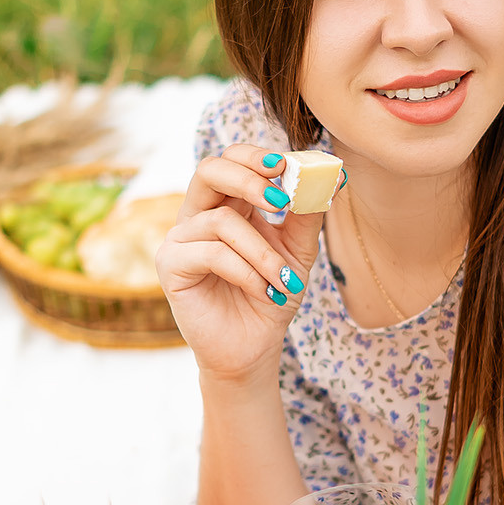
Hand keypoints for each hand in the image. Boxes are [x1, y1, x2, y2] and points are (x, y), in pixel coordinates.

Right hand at [157, 145, 332, 383]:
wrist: (254, 347)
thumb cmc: (271, 295)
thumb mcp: (298, 252)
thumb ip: (307, 214)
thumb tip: (332, 176)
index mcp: (227, 204)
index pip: (232, 160)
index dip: (256, 157)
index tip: (287, 167)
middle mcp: (198, 216)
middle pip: (209, 170)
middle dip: (249, 180)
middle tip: (282, 201)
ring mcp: (180, 240)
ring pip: (221, 221)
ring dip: (262, 252)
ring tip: (284, 281)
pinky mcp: (170, 266)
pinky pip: (211, 253)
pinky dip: (246, 272)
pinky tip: (264, 292)